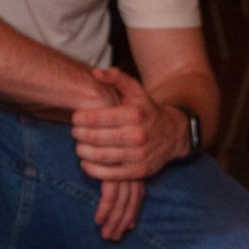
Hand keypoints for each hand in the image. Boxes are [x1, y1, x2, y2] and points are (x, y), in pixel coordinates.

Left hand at [70, 66, 186, 238]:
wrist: (173, 133)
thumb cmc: (146, 110)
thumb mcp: (135, 90)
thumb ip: (116, 78)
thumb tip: (95, 73)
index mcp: (134, 114)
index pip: (97, 118)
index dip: (80, 118)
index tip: (75, 118)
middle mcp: (138, 136)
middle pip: (96, 138)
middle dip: (79, 135)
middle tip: (74, 132)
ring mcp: (139, 156)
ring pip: (101, 157)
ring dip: (83, 152)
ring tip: (79, 146)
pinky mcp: (139, 172)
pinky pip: (109, 174)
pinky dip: (92, 169)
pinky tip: (86, 162)